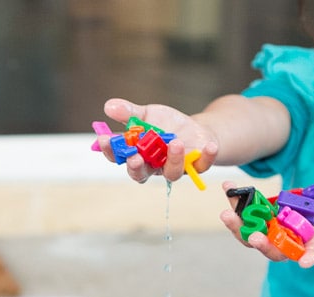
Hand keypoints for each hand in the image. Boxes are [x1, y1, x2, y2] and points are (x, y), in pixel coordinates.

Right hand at [100, 98, 218, 183]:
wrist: (194, 130)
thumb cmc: (167, 126)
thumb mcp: (147, 115)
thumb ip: (129, 113)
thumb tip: (109, 106)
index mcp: (139, 156)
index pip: (121, 159)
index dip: (111, 152)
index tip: (104, 140)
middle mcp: (155, 167)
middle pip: (142, 174)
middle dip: (137, 167)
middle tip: (134, 157)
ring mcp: (176, 168)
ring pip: (172, 172)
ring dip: (173, 159)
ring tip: (174, 142)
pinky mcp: (196, 166)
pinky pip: (202, 166)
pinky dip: (207, 156)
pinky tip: (210, 146)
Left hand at [221, 181, 313, 267]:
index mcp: (313, 244)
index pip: (311, 253)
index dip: (309, 257)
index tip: (303, 262)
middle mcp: (290, 242)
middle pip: (272, 247)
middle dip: (260, 242)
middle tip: (250, 234)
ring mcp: (274, 231)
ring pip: (252, 231)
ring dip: (238, 223)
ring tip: (227, 212)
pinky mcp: (264, 217)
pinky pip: (247, 211)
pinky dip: (237, 201)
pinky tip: (227, 187)